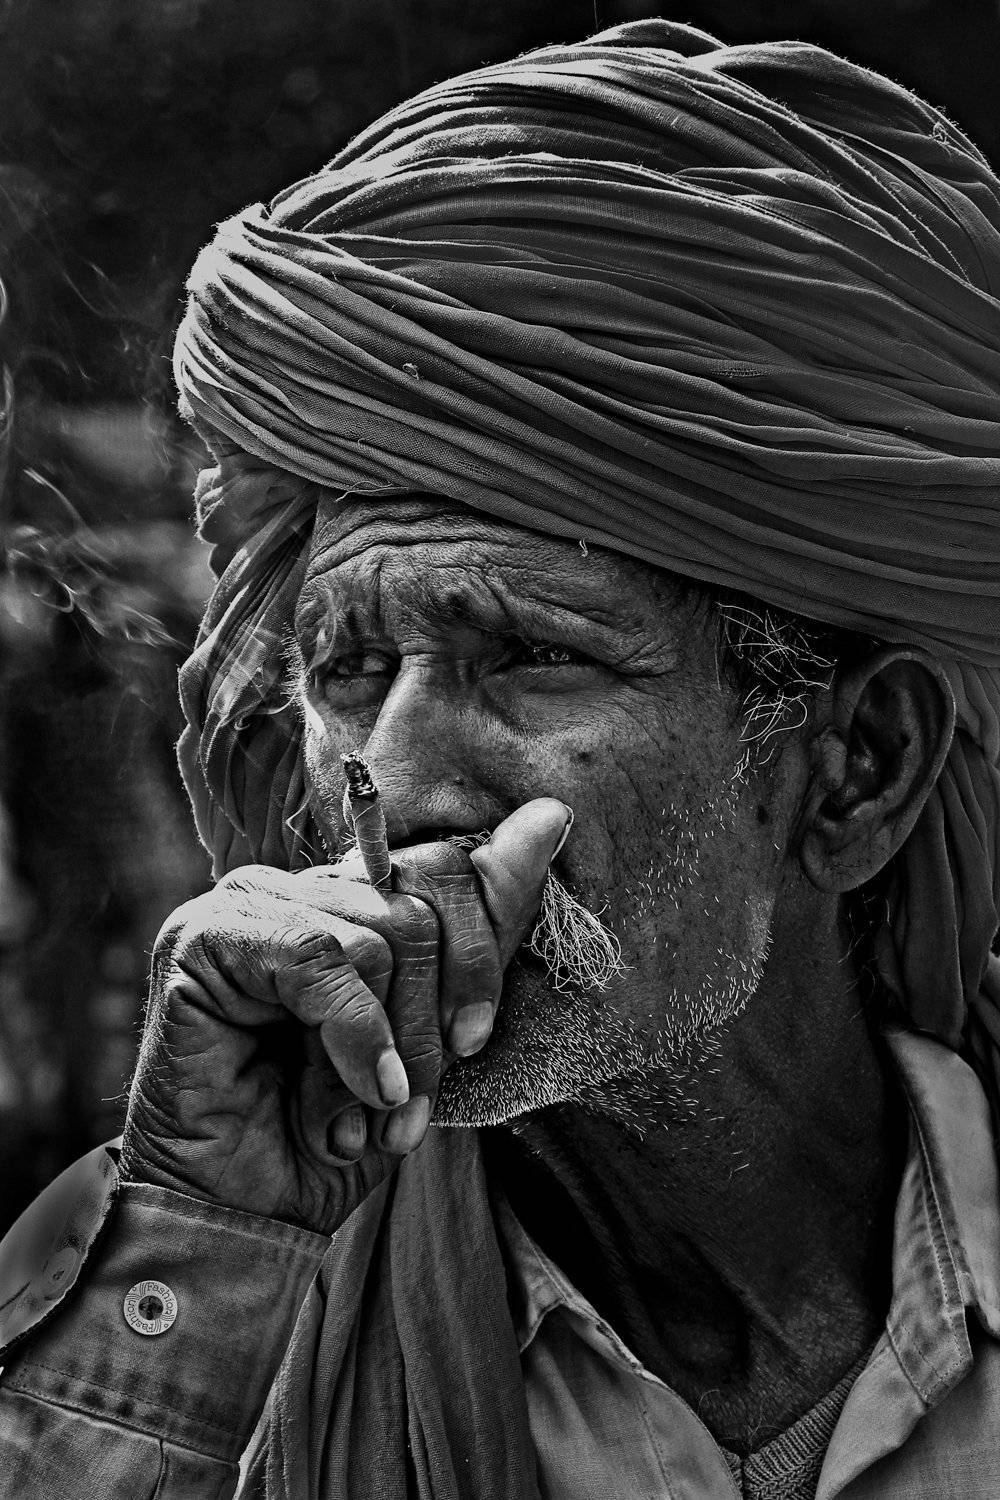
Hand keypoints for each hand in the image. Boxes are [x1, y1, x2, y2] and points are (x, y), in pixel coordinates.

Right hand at [119, 799, 570, 1235]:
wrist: (248, 1217)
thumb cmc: (339, 1128)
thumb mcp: (433, 1030)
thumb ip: (482, 926)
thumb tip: (553, 815)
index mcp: (349, 899)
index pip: (446, 868)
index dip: (478, 954)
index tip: (473, 1040)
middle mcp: (297, 886)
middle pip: (419, 906)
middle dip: (431, 1021)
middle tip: (411, 1101)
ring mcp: (245, 903)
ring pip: (379, 939)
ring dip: (388, 1050)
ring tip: (365, 1113)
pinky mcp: (203, 937)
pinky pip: (319, 959)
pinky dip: (351, 1038)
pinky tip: (349, 1102)